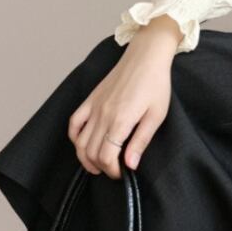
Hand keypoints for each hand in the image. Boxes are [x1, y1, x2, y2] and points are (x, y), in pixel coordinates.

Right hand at [68, 22, 178, 178]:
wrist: (146, 56)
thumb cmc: (156, 84)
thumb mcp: (157, 114)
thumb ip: (141, 140)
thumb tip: (131, 164)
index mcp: (120, 120)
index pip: (107, 157)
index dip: (112, 171)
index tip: (122, 173)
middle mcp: (103, 115)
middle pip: (92, 152)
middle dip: (101, 167)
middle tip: (114, 170)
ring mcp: (94, 107)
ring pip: (80, 142)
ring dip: (86, 158)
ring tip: (98, 165)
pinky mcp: (90, 99)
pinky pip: (74, 122)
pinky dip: (74, 137)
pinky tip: (83, 144)